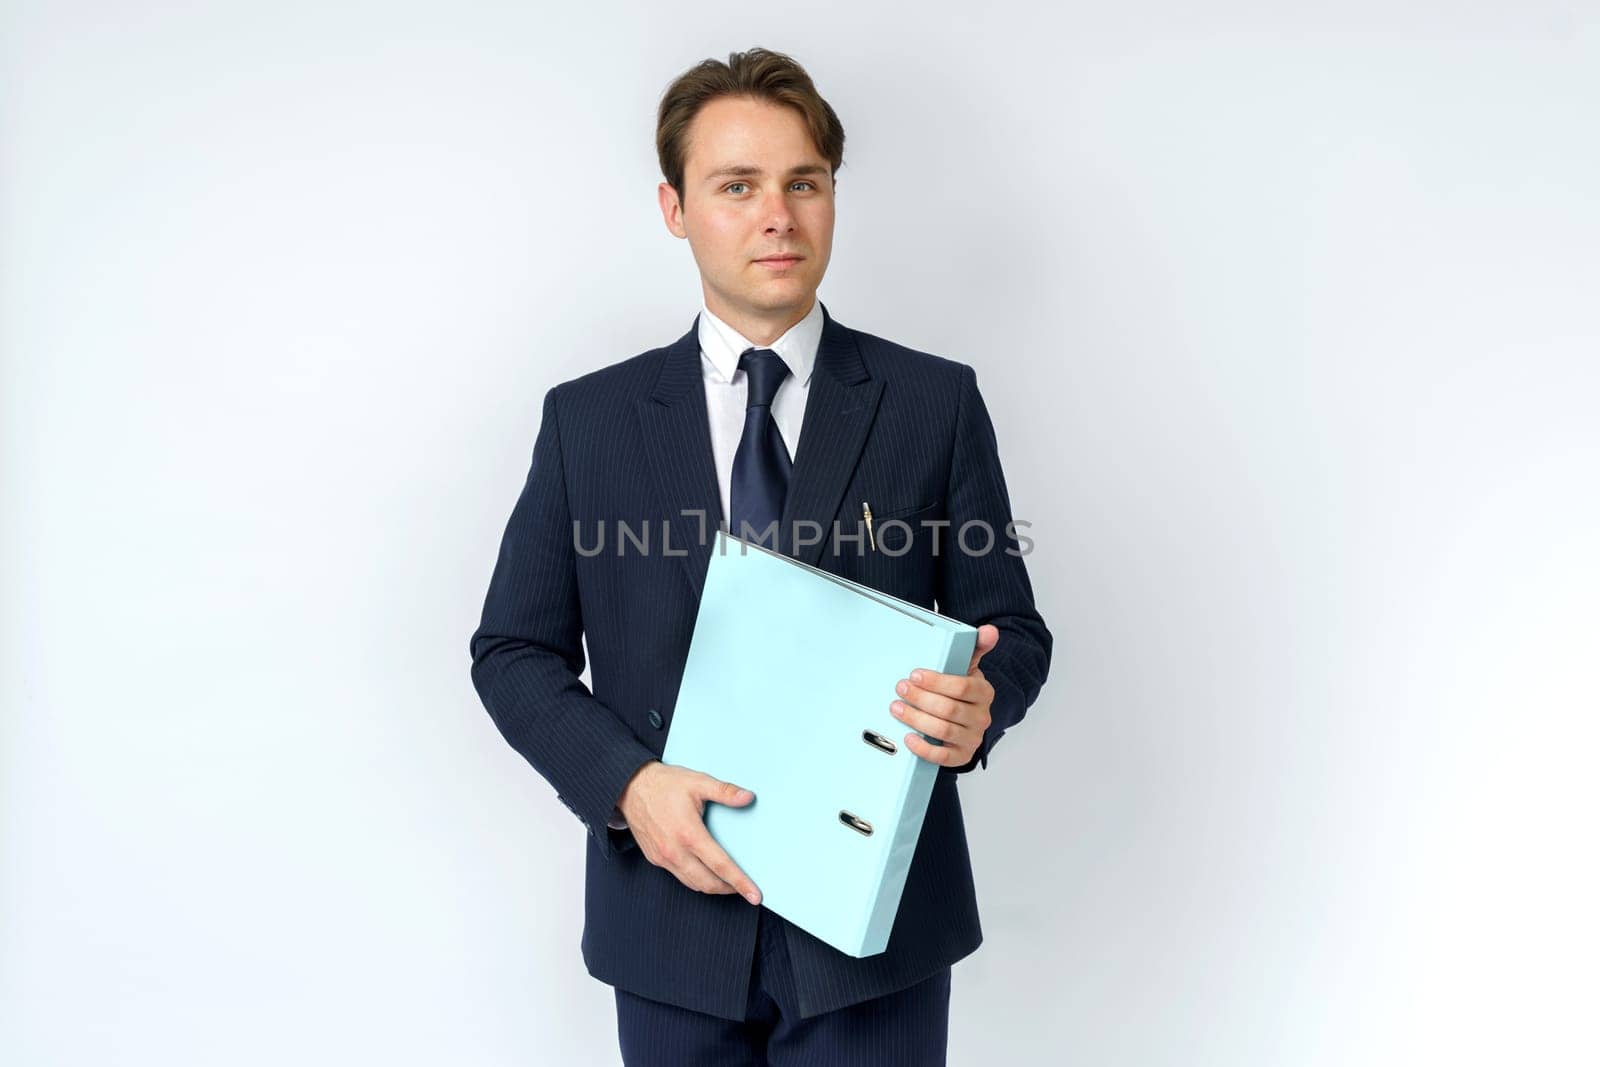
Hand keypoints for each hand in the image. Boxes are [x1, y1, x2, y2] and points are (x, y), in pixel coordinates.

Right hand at [616, 760, 762, 904]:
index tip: (755, 896)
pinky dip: (695, 879)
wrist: (630, 787)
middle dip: (729, 889)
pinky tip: (704, 870)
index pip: (721, 866)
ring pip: (693, 884)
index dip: (740, 882)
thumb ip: (725, 791)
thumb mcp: (698, 781)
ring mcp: (663, 858)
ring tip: (727, 881)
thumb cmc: (665, 783)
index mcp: (689, 834)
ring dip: (712, 887)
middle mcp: (675, 851)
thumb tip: (749, 797)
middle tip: (745, 887)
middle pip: (708, 883)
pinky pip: (679, 876)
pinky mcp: (655, 859)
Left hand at [891, 624, 998, 766]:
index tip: (914, 674)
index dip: (936, 681)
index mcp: (983, 692)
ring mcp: (972, 738)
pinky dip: (924, 748)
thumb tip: (989, 630)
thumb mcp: (967, 667)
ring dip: (916, 719)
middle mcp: (981, 717)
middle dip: (921, 698)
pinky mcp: (961, 756)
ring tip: (897, 708)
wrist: (966, 720)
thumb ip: (976, 647)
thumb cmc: (961, 690)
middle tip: (900, 689)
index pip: (962, 686)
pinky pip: (943, 758)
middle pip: (949, 709)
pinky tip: (908, 737)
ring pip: (944, 731)